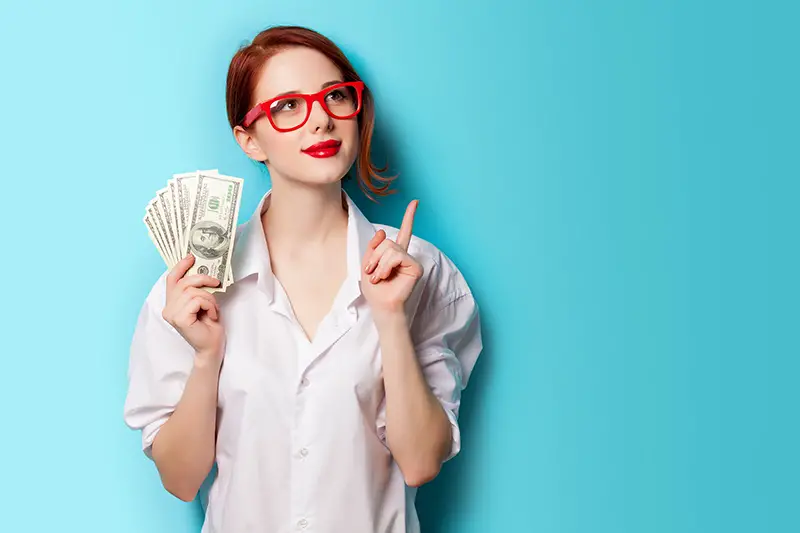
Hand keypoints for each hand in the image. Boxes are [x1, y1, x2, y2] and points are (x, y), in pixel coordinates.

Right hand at [162, 254, 225, 366]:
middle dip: (203, 280)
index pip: (171, 280)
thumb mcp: (203, 302)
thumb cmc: (209, 325)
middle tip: (216, 283)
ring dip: (209, 298)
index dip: (180, 267)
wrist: (212, 347)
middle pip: (184, 283)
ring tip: (213, 309)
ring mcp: (171, 314)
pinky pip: (197, 300)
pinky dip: (209, 305)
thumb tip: (201, 270)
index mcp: (172, 303)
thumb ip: (197, 289)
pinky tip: (211, 316)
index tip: (191, 257)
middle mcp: (168, 308)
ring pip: (193, 291)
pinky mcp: (179, 319)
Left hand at [361, 200, 423, 315]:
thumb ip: (373, 247)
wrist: (381, 305)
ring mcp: (411, 260)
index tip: (416, 202)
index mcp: (395, 254)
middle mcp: (405, 255)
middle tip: (371, 272)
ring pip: (390, 248)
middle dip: (374, 257)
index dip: (409, 217)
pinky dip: (386, 266)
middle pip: (387, 241)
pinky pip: (397, 256)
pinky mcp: (416, 267)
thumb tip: (382, 231)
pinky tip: (385, 276)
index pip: (404, 232)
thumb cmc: (375, 290)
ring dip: (379, 264)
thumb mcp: (367, 264)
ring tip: (378, 277)